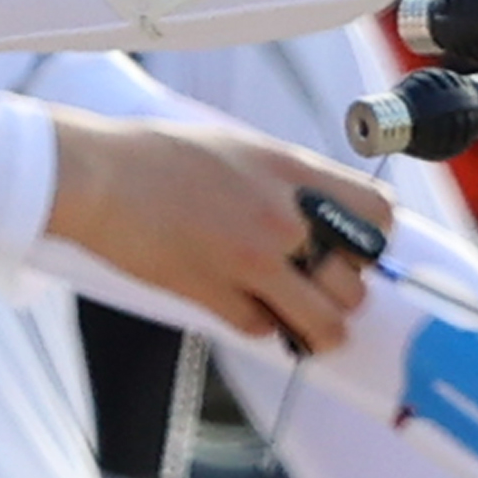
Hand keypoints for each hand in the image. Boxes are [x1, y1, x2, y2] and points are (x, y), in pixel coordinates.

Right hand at [44, 113, 390, 352]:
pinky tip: (236, 303)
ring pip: (321, 322)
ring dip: (311, 327)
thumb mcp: (240, 149)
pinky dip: (255, 324)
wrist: (98, 176)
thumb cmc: (159, 157)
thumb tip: (320, 215)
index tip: (352, 250)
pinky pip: (261, 328)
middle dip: (338, 296)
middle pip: (355, 284)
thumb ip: (286, 182)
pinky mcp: (213, 292)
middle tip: (315, 291)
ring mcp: (250, 258)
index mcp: (291, 172)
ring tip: (295, 321)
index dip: (372, 242)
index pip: (379, 216)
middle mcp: (282, 217)